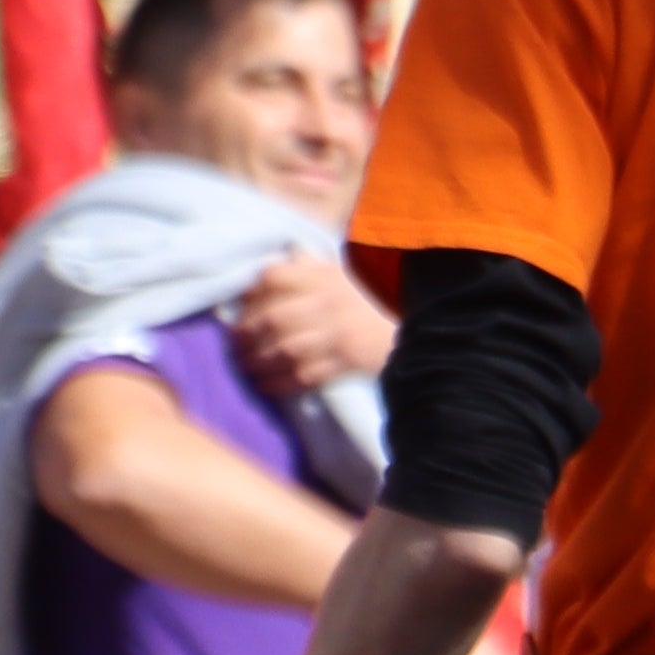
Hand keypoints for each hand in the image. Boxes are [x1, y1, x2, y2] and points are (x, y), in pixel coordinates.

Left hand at [223, 251, 392, 402]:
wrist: (420, 328)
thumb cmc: (370, 300)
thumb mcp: (342, 273)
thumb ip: (309, 268)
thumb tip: (270, 269)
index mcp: (327, 276)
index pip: (277, 276)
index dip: (252, 289)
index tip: (238, 302)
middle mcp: (330, 303)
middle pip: (277, 317)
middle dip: (248, 332)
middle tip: (234, 343)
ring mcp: (339, 335)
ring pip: (287, 350)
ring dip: (258, 361)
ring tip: (243, 365)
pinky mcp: (347, 363)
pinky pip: (305, 376)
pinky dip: (279, 384)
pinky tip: (263, 386)